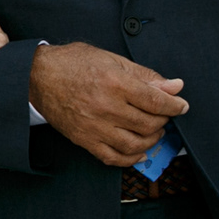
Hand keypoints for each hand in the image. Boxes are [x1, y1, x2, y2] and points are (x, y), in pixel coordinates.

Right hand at [27, 43, 185, 167]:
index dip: (175, 105)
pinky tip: (139, 151)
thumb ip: (144, 75)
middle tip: (164, 115)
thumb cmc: (73, 63)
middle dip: (163, 121)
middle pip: (149, 124)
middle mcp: (106, 107)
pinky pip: (113, 157)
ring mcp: (95, 127)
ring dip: (151, 140)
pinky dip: (131, 158)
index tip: (181, 106)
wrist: (37, 76)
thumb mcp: (111, 59)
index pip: (157, 101)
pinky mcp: (84, 140)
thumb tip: (174, 86)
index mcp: (115, 83)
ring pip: (135, 144)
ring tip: (153, 131)